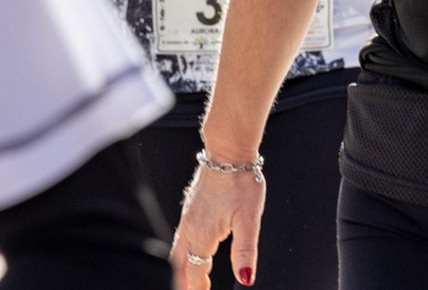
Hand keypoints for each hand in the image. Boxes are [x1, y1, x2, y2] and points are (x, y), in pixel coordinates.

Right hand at [173, 163, 265, 288]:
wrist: (227, 151)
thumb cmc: (240, 181)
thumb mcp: (249, 219)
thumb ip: (245, 251)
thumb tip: (246, 278)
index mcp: (203, 234)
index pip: (196, 270)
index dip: (198, 287)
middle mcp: (191, 227)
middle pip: (180, 263)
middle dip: (184, 281)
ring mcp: (188, 215)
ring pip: (178, 250)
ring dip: (182, 267)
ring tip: (188, 279)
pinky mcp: (190, 206)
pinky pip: (180, 236)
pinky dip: (182, 251)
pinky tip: (190, 249)